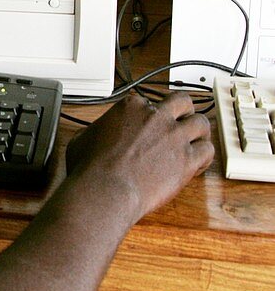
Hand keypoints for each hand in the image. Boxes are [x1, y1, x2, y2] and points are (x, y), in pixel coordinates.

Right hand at [66, 92, 213, 222]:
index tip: (150, 125)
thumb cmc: (92, 168)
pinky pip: (208, 150)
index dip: (151, 115)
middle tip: (182, 120)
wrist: (105, 189)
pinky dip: (205, 156)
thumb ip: (95, 131)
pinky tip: (198, 164)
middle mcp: (156, 116)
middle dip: (184, 110)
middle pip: (182, 102)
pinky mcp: (187, 159)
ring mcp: (174, 136)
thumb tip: (93, 135)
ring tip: (197, 141)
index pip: (148, 102)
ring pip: (201, 122)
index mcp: (132, 107)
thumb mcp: (83, 139)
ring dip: (199, 131)